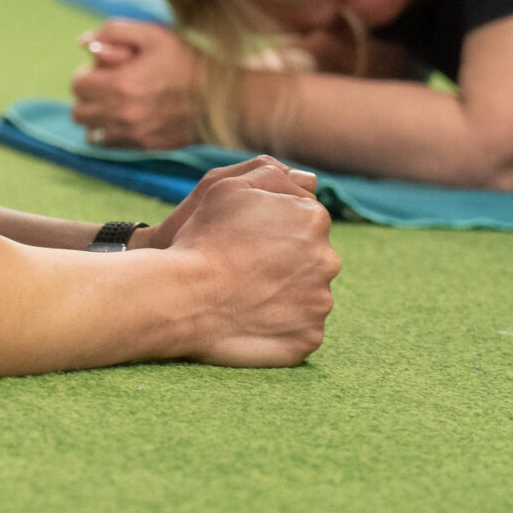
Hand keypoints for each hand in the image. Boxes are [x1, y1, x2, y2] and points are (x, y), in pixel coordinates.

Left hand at [70, 17, 206, 149]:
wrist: (221, 99)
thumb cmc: (187, 61)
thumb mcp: (153, 34)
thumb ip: (114, 32)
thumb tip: (82, 42)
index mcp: (120, 85)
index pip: (77, 85)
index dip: (86, 74)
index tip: (101, 70)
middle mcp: (121, 115)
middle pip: (78, 112)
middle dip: (87, 96)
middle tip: (107, 86)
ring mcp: (132, 135)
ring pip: (90, 133)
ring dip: (96, 118)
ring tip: (115, 104)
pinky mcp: (143, 147)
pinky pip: (109, 146)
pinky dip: (110, 134)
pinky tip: (126, 119)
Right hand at [148, 157, 339, 365]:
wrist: (185, 297)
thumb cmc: (203, 238)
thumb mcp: (229, 186)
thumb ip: (272, 175)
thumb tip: (308, 181)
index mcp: (314, 219)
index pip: (304, 220)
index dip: (272, 228)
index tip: (246, 240)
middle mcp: (327, 260)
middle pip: (310, 257)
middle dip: (284, 261)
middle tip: (244, 268)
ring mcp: (321, 302)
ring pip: (307, 294)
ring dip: (283, 294)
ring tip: (244, 295)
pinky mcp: (309, 338)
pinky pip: (300, 329)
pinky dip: (280, 326)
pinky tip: (250, 319)